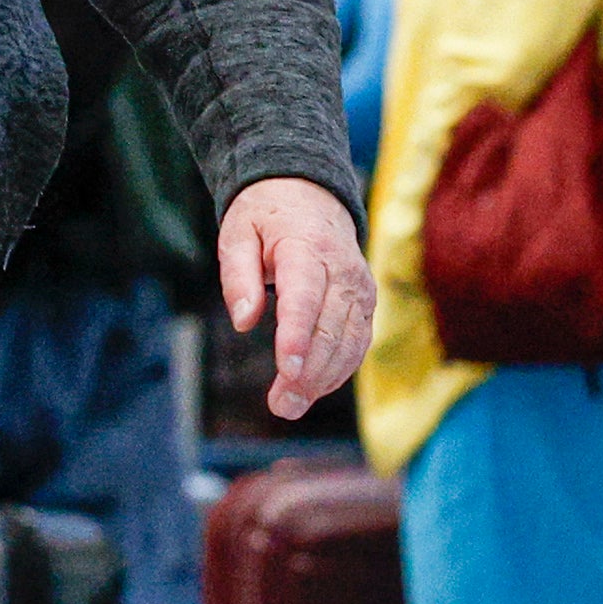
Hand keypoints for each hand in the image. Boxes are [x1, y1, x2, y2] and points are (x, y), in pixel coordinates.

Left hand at [220, 176, 376, 421]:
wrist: (311, 197)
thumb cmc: (265, 218)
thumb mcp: (236, 234)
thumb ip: (237, 276)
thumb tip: (243, 322)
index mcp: (306, 248)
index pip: (305, 297)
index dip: (297, 335)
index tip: (285, 370)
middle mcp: (342, 269)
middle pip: (330, 327)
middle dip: (307, 371)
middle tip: (280, 406)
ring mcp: (359, 288)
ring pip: (349, 341)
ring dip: (323, 379)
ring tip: (289, 406)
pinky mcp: (365, 303)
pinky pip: (357, 342)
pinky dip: (338, 370)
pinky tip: (312, 389)